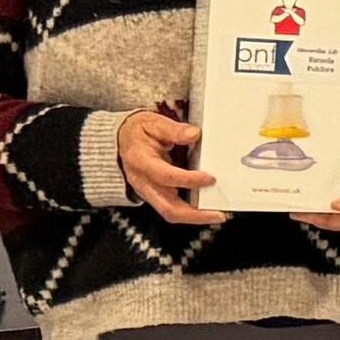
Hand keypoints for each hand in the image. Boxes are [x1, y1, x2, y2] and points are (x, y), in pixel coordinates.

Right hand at [122, 103, 223, 227]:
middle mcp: (142, 181)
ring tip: (217, 215)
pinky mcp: (153, 195)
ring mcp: (147, 191)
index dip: (189, 179)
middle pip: (167, 207)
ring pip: (170, 212)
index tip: (210, 178)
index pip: (166, 176)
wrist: (120, 140)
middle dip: (194, 214)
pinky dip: (189, 212)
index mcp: (140, 160)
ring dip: (194, 217)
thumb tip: (193, 134)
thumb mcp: (153, 123)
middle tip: (218, 214)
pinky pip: (171, 208)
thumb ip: (173, 130)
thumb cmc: (138, 132)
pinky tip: (206, 210)